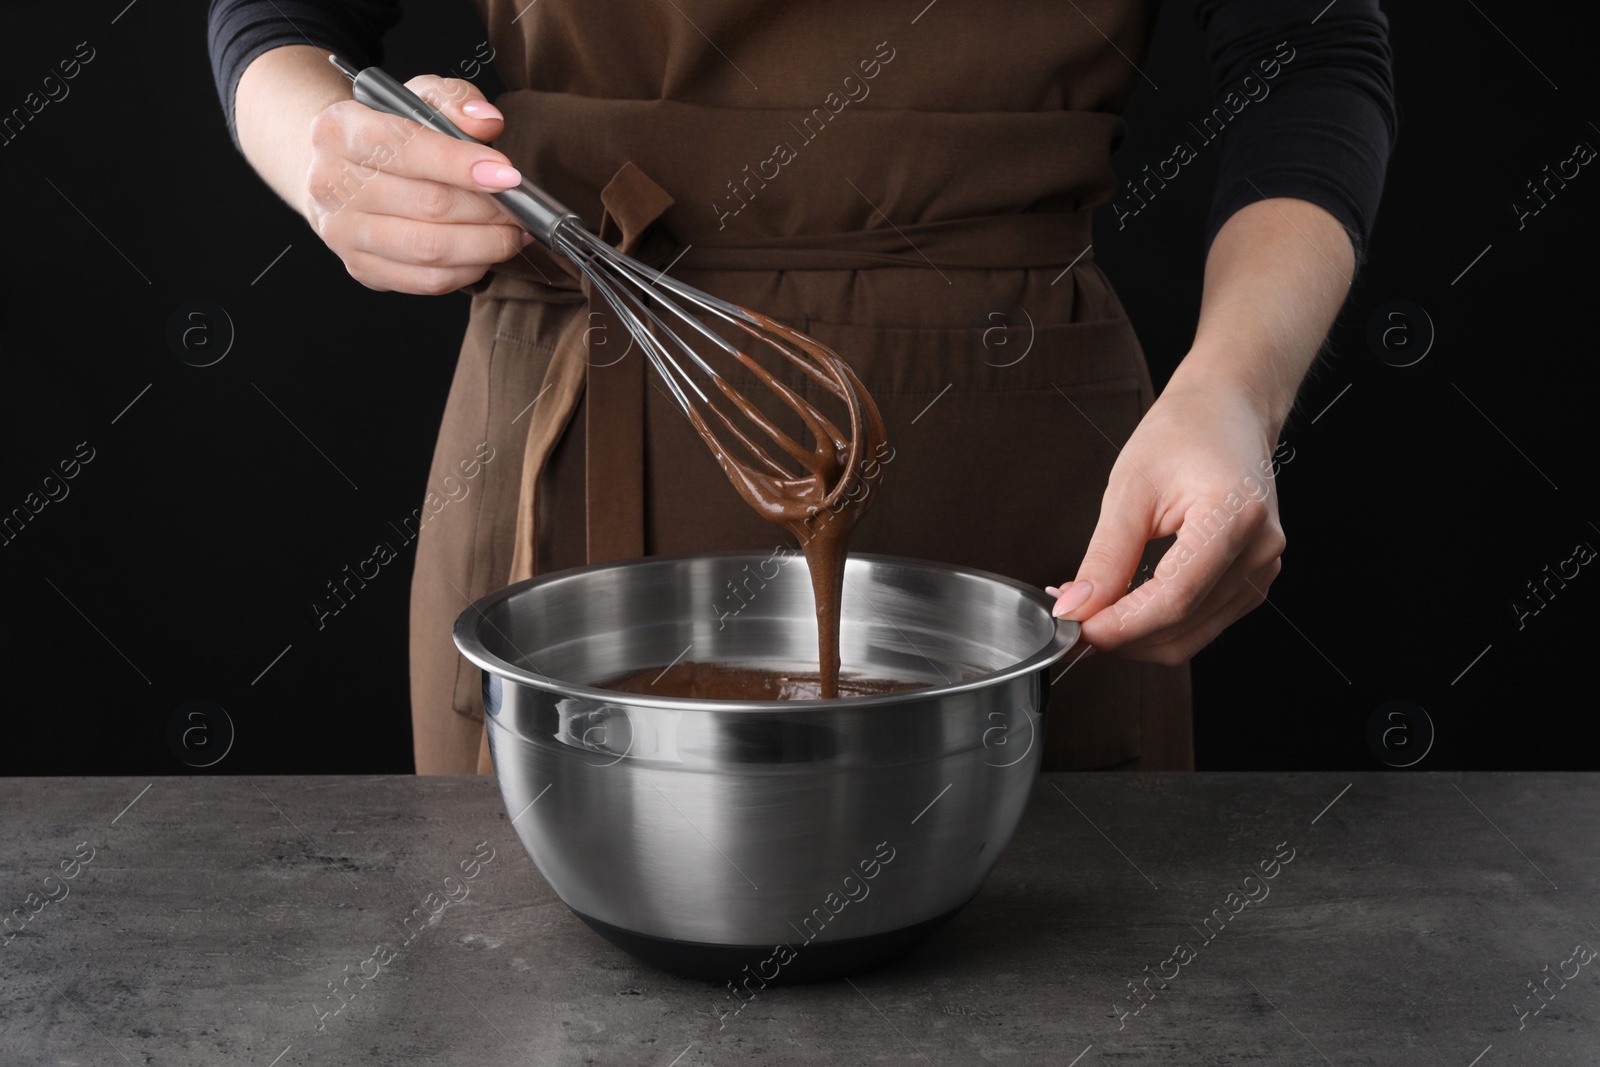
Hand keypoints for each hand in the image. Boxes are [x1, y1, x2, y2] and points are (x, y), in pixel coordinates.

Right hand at [305, 75, 530, 293]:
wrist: (343, 169)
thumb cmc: (390, 132)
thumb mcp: (418, 98)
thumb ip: (454, 100)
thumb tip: (486, 123)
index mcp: (339, 129)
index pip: (406, 148)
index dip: (463, 165)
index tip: (509, 176)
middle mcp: (330, 183)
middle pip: (427, 204)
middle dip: (487, 210)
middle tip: (520, 208)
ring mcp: (342, 232)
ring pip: (429, 249)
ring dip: (485, 245)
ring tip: (512, 232)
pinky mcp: (361, 268)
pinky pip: (427, 280)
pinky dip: (469, 270)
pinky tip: (487, 252)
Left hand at [1047, 379, 1287, 664]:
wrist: (1226, 411)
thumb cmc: (1184, 432)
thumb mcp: (1130, 488)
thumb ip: (1106, 555)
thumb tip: (1078, 606)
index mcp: (1234, 517)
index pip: (1173, 599)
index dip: (1119, 625)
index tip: (1076, 627)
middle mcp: (1259, 550)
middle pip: (1182, 626)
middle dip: (1121, 635)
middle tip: (1073, 621)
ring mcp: (1263, 569)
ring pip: (1191, 636)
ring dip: (1137, 636)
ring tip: (1094, 610)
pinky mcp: (1254, 581)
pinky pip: (1202, 624)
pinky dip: (1159, 625)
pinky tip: (1127, 606)